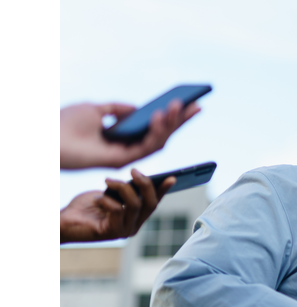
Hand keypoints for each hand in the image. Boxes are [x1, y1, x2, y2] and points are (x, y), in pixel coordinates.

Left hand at [60, 100, 199, 168]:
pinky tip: (160, 117)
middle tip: (197, 106)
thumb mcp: (96, 108)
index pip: (152, 126)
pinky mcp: (121, 160)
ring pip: (158, 141)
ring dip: (170, 124)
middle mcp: (126, 147)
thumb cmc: (65, 123)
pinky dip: (155, 132)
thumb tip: (139, 108)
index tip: (186, 102)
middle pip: (160, 134)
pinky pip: (146, 147)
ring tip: (178, 107)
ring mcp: (125, 155)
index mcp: (121, 136)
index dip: (170, 115)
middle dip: (179, 120)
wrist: (46, 137)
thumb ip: (118, 109)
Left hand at [60, 169, 174, 242]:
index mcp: (135, 217)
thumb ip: (124, 190)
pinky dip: (107, 199)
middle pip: (150, 203)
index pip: (154, 202)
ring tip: (107, 180)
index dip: (163, 190)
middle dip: (145, 184)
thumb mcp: (109, 193)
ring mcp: (124, 231)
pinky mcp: (112, 233)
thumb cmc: (84, 207)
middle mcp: (133, 226)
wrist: (63, 221)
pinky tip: (96, 199)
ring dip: (121, 188)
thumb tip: (139, 179)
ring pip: (135, 204)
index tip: (171, 178)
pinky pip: (118, 210)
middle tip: (133, 171)